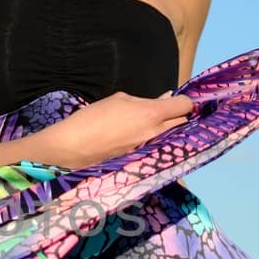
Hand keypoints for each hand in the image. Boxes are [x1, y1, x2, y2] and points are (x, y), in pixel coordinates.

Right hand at [32, 89, 194, 171]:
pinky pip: (158, 147)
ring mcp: (151, 149)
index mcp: (152, 114)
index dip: (184, 101)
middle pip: (183, 123)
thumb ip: (144, 100)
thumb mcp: (119, 99)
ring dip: (169, 130)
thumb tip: (164, 99)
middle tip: (167, 112)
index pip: (185, 106)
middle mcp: (156, 133)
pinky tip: (144, 137)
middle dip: (179, 117)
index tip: (175, 100)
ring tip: (155, 125)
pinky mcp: (143, 159)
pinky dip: (156, 140)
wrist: (74, 147)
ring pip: (172, 137)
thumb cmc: (94, 117)